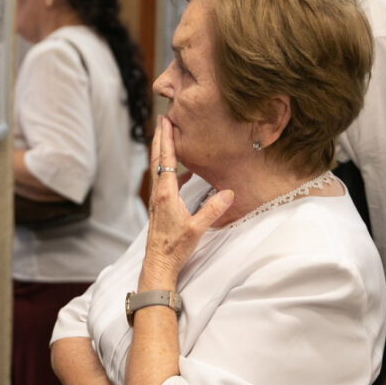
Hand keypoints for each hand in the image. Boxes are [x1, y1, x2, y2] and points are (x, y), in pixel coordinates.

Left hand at [144, 116, 232, 282]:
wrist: (158, 263)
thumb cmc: (174, 247)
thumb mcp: (197, 228)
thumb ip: (213, 209)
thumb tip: (228, 192)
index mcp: (166, 194)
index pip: (166, 160)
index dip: (166, 139)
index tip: (165, 122)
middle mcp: (159, 193)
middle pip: (157, 159)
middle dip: (160, 138)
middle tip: (162, 121)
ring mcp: (158, 200)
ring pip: (159, 169)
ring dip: (164, 153)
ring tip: (170, 140)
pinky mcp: (160, 207)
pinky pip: (165, 182)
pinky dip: (172, 172)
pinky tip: (184, 174)